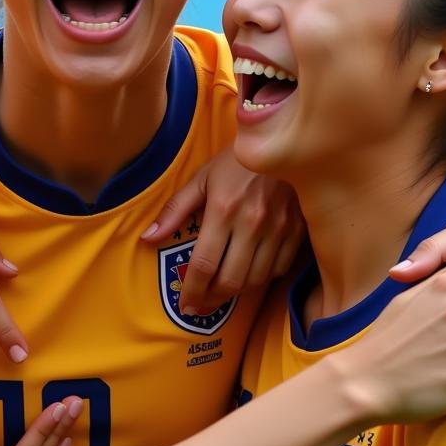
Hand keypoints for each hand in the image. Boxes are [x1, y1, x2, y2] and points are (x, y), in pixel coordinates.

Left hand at [141, 148, 304, 313]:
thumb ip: (175, 210)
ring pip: (256, 280)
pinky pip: (279, 269)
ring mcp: (279, 228)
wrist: (283, 140)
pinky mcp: (298, 230)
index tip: (186, 305)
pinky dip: (262, 278)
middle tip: (202, 304)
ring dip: (236, 292)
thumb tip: (148, 239)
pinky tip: (250, 272)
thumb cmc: (236, 161)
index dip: (192, 292)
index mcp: (224, 209)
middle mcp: (253, 223)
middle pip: (231, 281)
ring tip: (221, 291)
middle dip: (212, 299)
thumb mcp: (202, 178)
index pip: (203, 265)